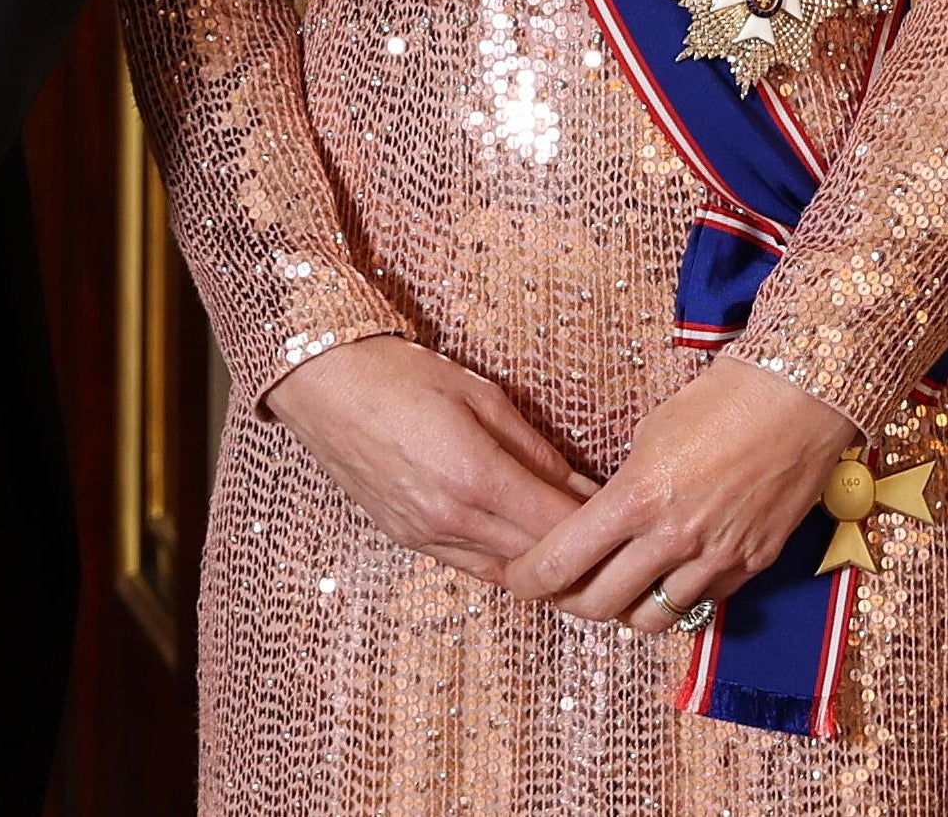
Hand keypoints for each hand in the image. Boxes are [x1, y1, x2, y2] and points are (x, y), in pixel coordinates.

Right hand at [260, 335, 590, 582]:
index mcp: (476, 477)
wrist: (318, 380)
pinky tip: (526, 542)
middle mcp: (452, 518)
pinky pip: (475, 567)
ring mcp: (426, 535)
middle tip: (616, 540)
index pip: (564, 529)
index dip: (603, 529)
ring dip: (547, 566)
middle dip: (585, 555)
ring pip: (511, 575)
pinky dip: (508, 561)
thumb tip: (583, 489)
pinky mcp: (407, 539)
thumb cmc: (398, 373)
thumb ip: (536, 450)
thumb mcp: (481, 396)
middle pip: (543, 562)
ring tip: (579, 547)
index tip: (629, 515)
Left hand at [499, 355, 853, 634]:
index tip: (516, 579)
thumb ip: (619, 492)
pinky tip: (663, 578)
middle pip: (601, 604)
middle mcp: (673, 539)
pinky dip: (674, 598)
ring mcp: (716, 558)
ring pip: (652, 617)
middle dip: (567, 602)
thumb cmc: (712, 406)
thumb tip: (599, 524)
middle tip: (556, 590)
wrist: (792, 405)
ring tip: (610, 591)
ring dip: (623, 611)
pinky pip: (701, 602)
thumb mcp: (645, 440)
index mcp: (635, 500)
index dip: (530, 579)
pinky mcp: (751, 566)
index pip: (563, 561)